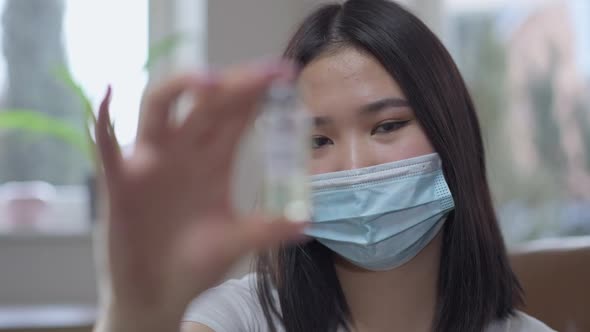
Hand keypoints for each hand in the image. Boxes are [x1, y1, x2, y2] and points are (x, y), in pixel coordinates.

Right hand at [93, 61, 306, 329]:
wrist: (159, 294)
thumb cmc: (196, 265)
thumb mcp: (235, 243)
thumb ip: (266, 229)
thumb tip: (305, 221)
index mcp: (214, 161)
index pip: (237, 115)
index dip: (258, 92)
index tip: (285, 74)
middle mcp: (184, 152)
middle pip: (206, 103)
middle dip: (233, 84)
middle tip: (263, 73)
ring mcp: (152, 162)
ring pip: (159, 107)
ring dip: (179, 88)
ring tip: (209, 82)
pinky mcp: (120, 181)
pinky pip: (107, 145)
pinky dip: (102, 119)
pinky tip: (109, 95)